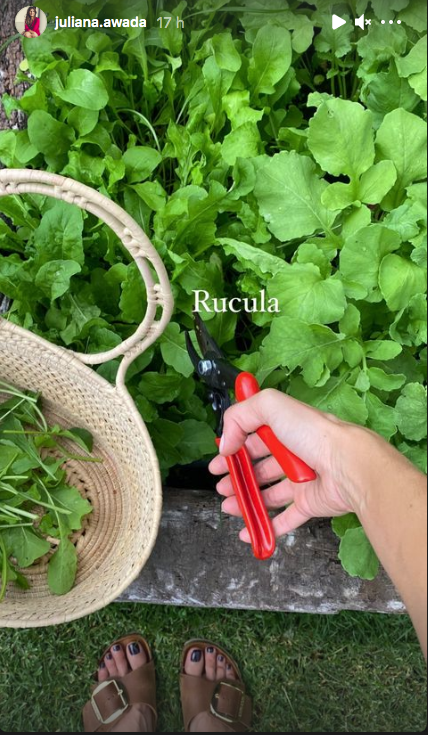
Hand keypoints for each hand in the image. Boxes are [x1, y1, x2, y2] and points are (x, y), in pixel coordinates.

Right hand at [209, 389, 359, 543]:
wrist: (349, 466)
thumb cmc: (314, 434)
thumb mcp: (271, 406)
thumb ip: (240, 415)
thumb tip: (226, 443)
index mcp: (287, 429)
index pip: (254, 438)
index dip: (234, 448)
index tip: (219, 459)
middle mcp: (294, 454)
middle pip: (259, 467)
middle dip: (237, 476)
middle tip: (221, 485)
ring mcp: (301, 481)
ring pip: (268, 494)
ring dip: (246, 500)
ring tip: (228, 506)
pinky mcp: (309, 504)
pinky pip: (285, 519)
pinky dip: (266, 526)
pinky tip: (249, 531)